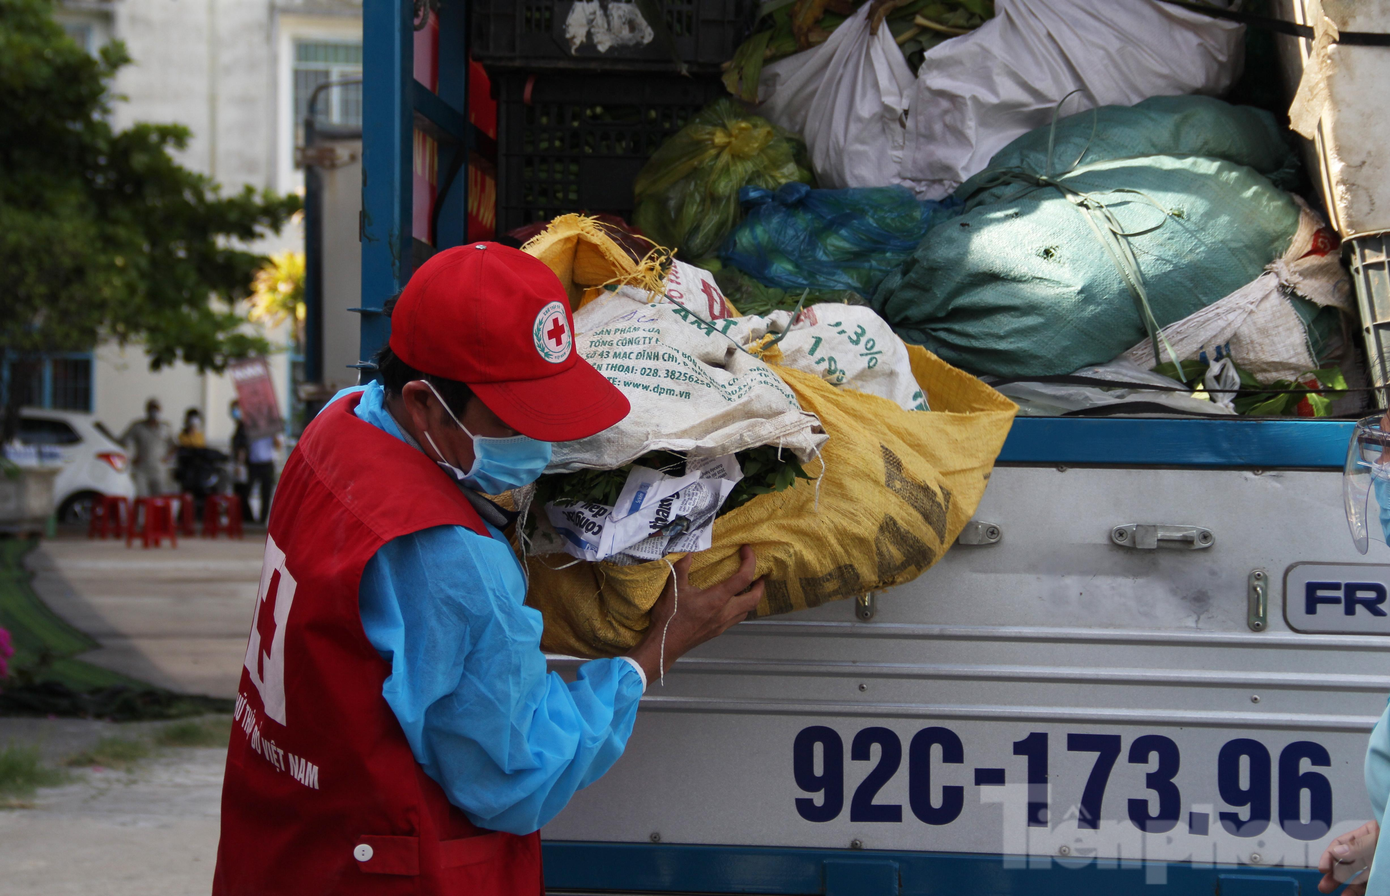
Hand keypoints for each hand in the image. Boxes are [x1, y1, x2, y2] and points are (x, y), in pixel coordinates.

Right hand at [625, 545, 764, 682]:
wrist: (665, 644)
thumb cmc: (669, 617)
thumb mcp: (672, 588)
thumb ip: (681, 567)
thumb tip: (689, 552)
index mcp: (717, 599)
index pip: (743, 578)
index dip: (750, 562)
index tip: (746, 550)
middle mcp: (725, 612)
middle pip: (754, 599)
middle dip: (760, 585)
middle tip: (759, 573)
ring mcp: (722, 623)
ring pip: (747, 610)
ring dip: (751, 597)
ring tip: (747, 586)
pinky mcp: (717, 631)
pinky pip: (737, 618)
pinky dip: (740, 607)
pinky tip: (730, 601)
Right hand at [1319, 819, 1377, 893]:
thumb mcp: (1381, 837)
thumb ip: (1361, 844)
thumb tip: (1337, 851)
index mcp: (1368, 834)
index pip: (1342, 844)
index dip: (1330, 856)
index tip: (1323, 868)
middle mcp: (1371, 851)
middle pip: (1347, 862)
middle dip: (1334, 874)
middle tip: (1324, 886)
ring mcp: (1378, 865)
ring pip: (1358, 876)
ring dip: (1346, 886)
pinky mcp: (1383, 877)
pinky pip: (1369, 885)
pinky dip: (1360, 891)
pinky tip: (1351, 895)